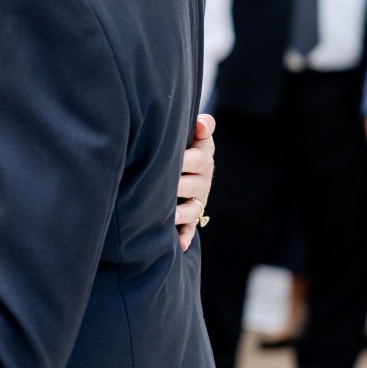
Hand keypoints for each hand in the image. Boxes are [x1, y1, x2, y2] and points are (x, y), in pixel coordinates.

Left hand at [176, 113, 215, 250]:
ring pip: (193, 208)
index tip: (177, 158)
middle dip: (179, 185)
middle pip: (194, 184)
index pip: (200, 158)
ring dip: (182, 213)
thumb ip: (202, 126)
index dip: (188, 158)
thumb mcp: (195, 135)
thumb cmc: (185, 146)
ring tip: (170, 214)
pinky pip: (190, 227)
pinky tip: (180, 244)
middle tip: (163, 185)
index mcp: (203, 159)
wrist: (185, 166)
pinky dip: (185, 235)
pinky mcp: (192, 215)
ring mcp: (198, 199)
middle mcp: (203, 180)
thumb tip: (201, 123)